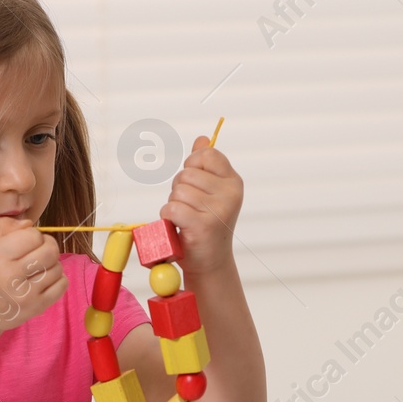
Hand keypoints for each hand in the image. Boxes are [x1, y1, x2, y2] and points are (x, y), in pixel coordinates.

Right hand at [0, 217, 64, 331]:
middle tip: (39, 250)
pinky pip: (62, 285)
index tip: (27, 241)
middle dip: (49, 245)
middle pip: (50, 251)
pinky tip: (44, 279)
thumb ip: (4, 228)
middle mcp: (10, 275)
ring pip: (57, 268)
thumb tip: (30, 223)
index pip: (33, 236)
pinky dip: (58, 278)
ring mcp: (25, 294)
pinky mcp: (36, 307)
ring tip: (38, 267)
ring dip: (52, 263)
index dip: (34, 235)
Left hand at [162, 136, 241, 275]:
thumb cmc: (206, 225)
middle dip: (179, 189)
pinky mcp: (203, 225)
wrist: (210, 262)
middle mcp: (230, 194)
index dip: (192, 165)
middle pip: (187, 173)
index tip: (194, 183)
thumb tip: (203, 139)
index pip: (207, 154)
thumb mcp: (210, 192)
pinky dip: (168, 218)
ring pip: (178, 191)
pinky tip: (179, 227)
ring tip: (186, 218)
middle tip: (190, 208)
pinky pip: (172, 208)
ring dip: (174, 204)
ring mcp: (218, 210)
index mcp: (233, 182)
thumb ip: (206, 165)